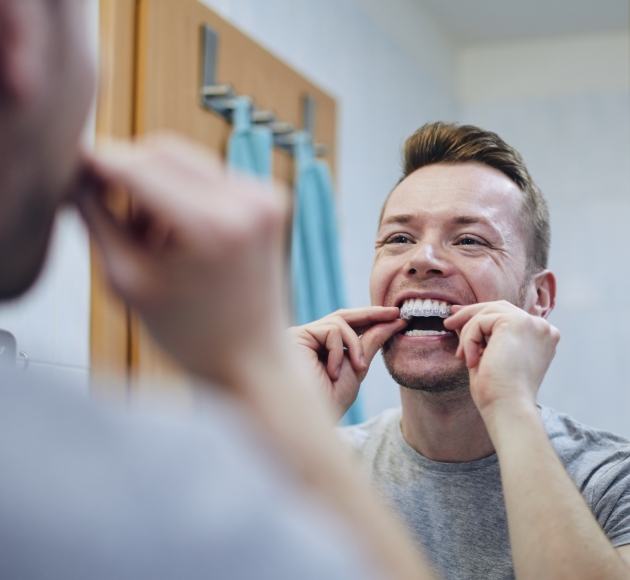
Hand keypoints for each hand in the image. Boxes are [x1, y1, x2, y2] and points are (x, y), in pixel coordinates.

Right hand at [76, 134, 288, 388]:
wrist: (252, 358)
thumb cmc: (191, 335)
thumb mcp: (129, 282)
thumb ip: (98, 220)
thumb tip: (78, 175)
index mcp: (213, 227)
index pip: (138, 168)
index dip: (99, 162)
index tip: (71, 164)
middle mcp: (248, 202)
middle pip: (163, 151)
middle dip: (126, 171)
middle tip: (103, 203)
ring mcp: (266, 197)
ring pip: (186, 160)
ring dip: (154, 183)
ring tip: (148, 237)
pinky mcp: (270, 199)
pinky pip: (210, 175)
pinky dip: (183, 191)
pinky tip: (175, 233)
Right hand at [288, 308, 406, 415]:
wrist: (308, 421)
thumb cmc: (329, 402)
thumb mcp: (356, 369)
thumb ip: (369, 344)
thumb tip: (391, 323)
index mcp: (320, 348)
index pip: (347, 326)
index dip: (372, 319)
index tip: (397, 318)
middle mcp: (308, 339)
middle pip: (342, 316)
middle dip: (371, 314)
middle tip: (395, 314)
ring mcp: (300, 336)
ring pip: (339, 322)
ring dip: (355, 345)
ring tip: (358, 368)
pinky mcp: (296, 336)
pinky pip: (331, 330)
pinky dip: (339, 351)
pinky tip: (332, 373)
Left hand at [444, 300, 559, 416]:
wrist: (508, 407)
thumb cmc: (498, 392)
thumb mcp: (489, 357)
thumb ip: (481, 337)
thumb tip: (460, 320)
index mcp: (541, 337)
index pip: (508, 315)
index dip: (482, 314)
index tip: (458, 317)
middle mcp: (542, 327)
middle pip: (498, 307)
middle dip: (470, 313)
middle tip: (448, 323)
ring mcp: (532, 323)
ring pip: (486, 314)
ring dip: (468, 334)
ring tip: (461, 356)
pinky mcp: (517, 322)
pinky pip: (480, 322)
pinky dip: (469, 340)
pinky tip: (471, 362)